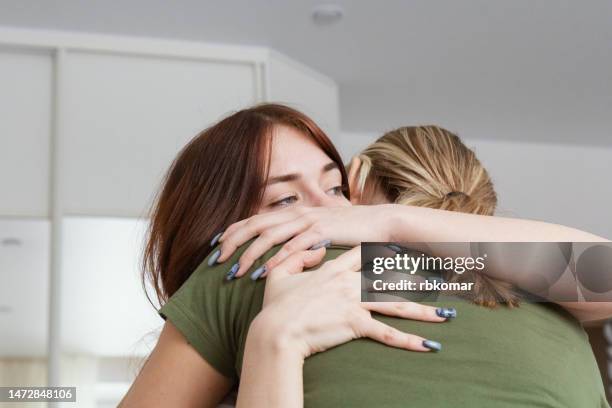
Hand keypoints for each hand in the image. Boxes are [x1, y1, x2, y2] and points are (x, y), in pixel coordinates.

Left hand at [216, 205, 396, 277]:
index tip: (214, 246)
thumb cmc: (350, 230)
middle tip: (215, 262)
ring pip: (270, 236)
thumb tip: (283, 251)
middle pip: (255, 225)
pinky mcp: (322, 231)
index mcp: (293, 212)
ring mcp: (309, 221)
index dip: (232, 231)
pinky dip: (278, 260)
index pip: (255, 219)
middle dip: (232, 243)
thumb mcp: (321, 231)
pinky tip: (266, 272)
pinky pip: (294, 247)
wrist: (381, 223)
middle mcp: (297, 213)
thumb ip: (301, 237)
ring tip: (236, 272)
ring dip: (251, 255)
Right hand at [248, 246, 447, 358]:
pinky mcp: (355, 324)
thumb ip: (300, 257)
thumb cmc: (276, 305)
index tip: (404, 249)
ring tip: (448, 314)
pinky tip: (428, 345)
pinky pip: (387, 334)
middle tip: (443, 282)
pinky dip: (409, 341)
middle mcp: (349, 283)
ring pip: (396, 303)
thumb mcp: (281, 274)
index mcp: (334, 270)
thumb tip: (317, 249)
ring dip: (425, 310)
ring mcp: (354, 302)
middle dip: (418, 280)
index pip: (364, 254)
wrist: (276, 330)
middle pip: (391, 278)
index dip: (384, 250)